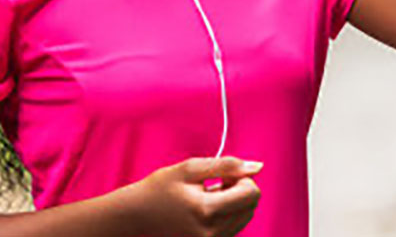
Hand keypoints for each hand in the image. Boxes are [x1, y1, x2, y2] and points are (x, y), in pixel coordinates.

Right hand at [129, 156, 263, 236]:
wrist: (137, 216)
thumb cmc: (160, 188)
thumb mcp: (190, 169)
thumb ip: (226, 165)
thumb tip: (258, 167)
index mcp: (207, 210)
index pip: (252, 194)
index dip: (243, 179)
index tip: (223, 176)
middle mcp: (212, 233)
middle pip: (251, 207)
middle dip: (239, 191)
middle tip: (215, 185)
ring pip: (244, 218)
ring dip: (234, 204)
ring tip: (208, 197)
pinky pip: (233, 229)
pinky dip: (227, 215)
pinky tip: (206, 209)